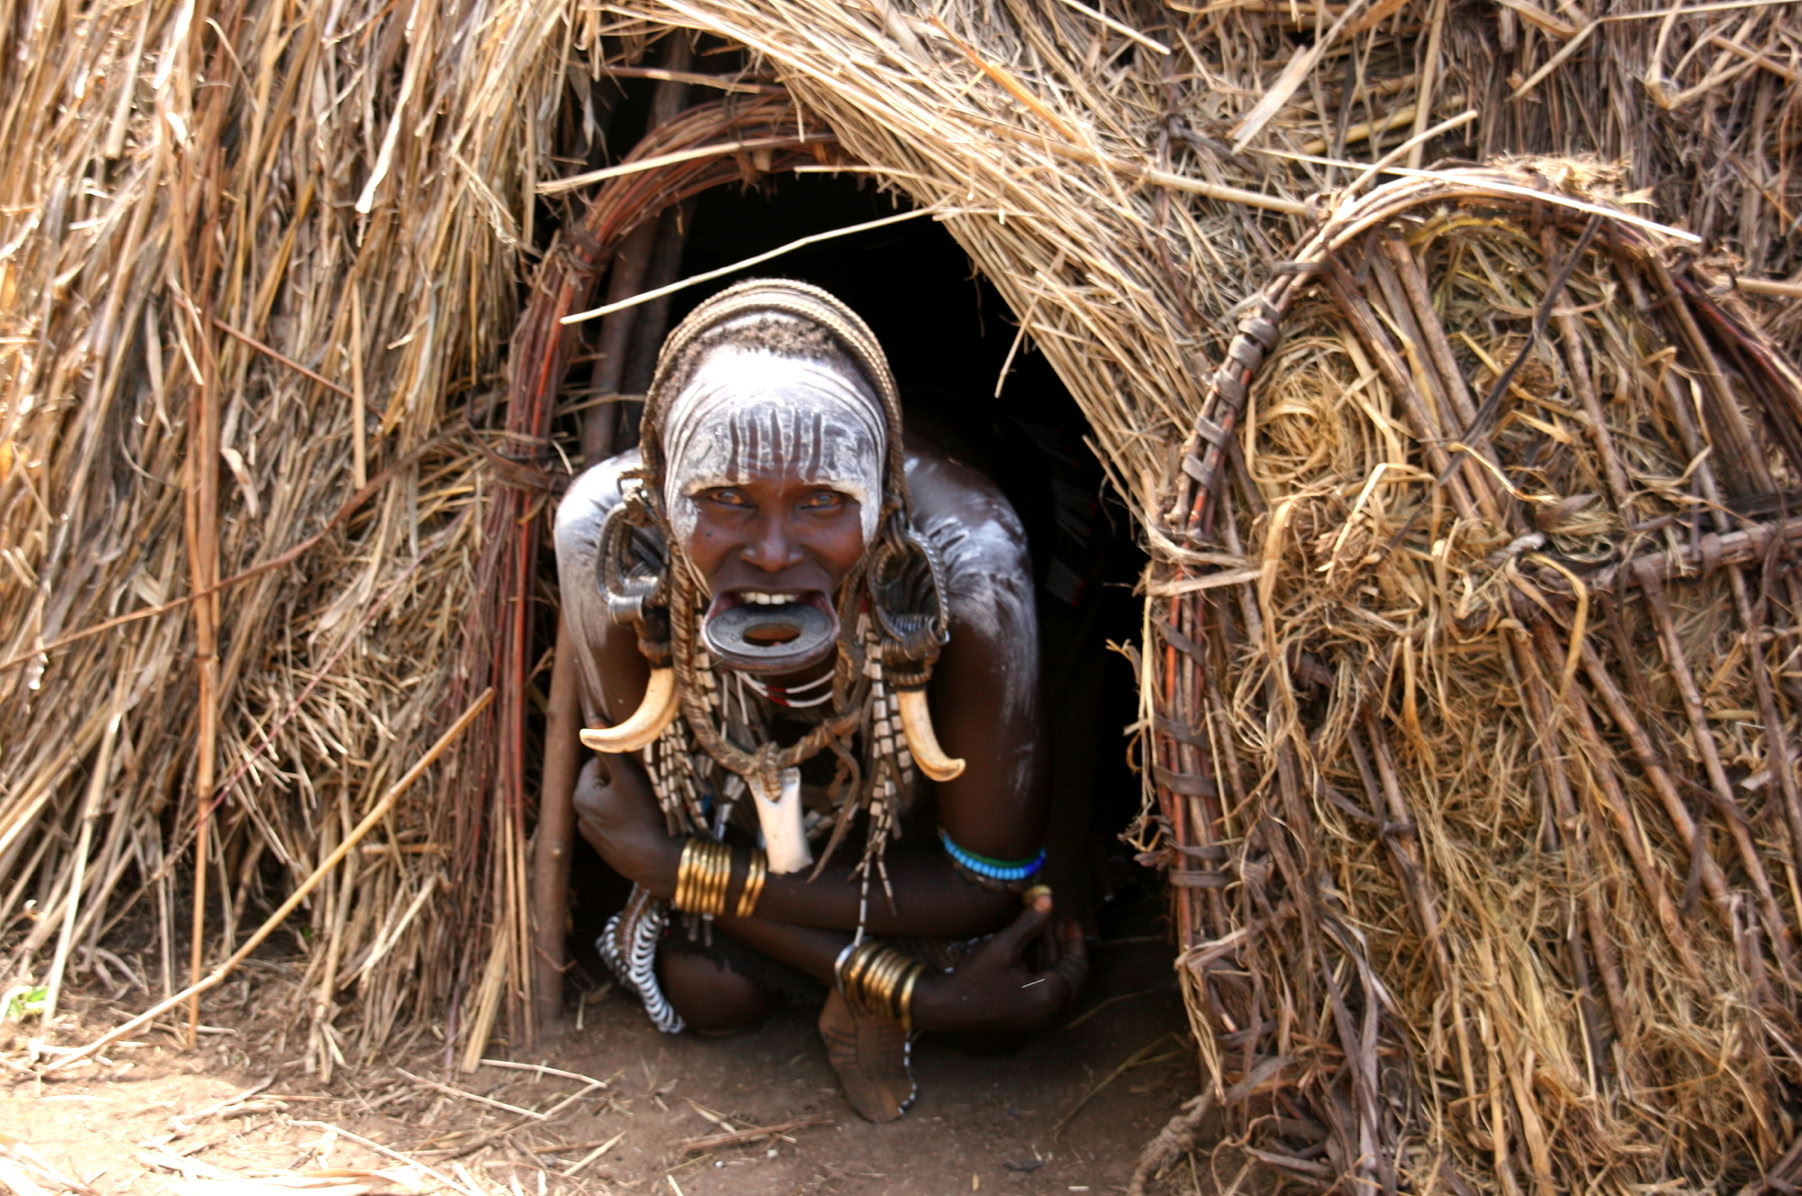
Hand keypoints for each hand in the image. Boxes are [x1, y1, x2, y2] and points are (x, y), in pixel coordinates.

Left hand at [572, 756, 679, 895]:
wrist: (656, 861)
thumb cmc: (642, 816)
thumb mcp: (627, 776)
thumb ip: (609, 749)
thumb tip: (593, 722)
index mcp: (581, 796)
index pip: (597, 764)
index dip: (620, 762)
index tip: (638, 769)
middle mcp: (581, 817)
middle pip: (604, 785)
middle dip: (623, 782)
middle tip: (646, 786)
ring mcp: (594, 836)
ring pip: (612, 805)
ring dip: (627, 801)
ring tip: (647, 805)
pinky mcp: (607, 850)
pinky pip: (617, 824)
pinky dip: (628, 820)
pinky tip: (645, 823)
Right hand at [913, 890, 1087, 1033]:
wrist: (945, 1007)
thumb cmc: (974, 977)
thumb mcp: (1003, 946)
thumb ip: (1030, 922)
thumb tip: (1048, 897)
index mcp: (1049, 996)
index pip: (1076, 966)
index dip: (1075, 941)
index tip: (1070, 920)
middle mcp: (1049, 1011)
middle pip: (1071, 976)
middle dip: (1066, 947)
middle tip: (1062, 924)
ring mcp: (1037, 1017)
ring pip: (1057, 982)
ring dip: (1054, 955)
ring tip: (1046, 928)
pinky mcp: (1025, 1015)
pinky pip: (1045, 990)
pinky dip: (1043, 968)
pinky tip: (1033, 947)